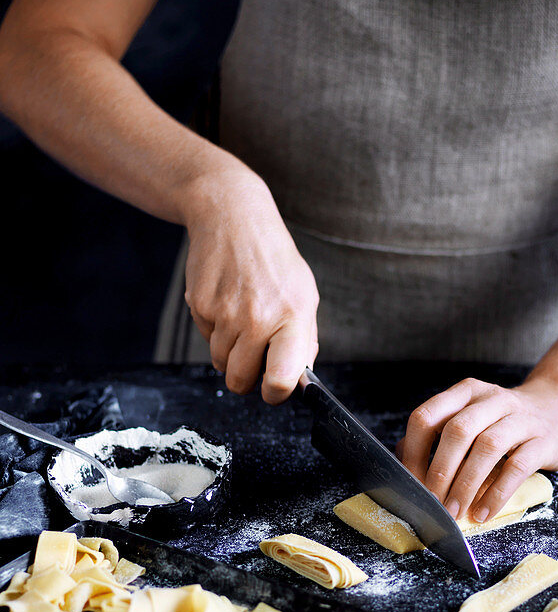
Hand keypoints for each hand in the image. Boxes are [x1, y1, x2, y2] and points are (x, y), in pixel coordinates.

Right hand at [182, 168, 318, 403]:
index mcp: (293, 317)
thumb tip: (297, 379)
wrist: (234, 218)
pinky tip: (225, 301)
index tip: (274, 389)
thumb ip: (303, 339)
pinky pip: (206, 338)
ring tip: (242, 318)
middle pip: (241, 380)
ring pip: (221, 363)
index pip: (281, 379)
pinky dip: (214, 329)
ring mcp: (226, 312)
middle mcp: (258, 317)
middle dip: (246, 376)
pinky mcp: (200, 305)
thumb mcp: (303, 294)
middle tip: (254, 354)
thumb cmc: (273, 259)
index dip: (275, 394)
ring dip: (230, 351)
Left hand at [399, 376, 557, 522]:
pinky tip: (484, 511)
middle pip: (457, 430)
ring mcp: (521, 418)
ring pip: (487, 446)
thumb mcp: (471, 419)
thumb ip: (438, 436)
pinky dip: (498, 492)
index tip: (411, 482)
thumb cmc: (505, 423)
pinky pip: (518, 465)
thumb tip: (402, 462)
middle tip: (434, 503)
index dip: (414, 452)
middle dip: (440, 471)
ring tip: (456, 511)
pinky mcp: (544, 440)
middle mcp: (492, 400)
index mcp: (466, 393)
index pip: (427, 416)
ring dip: (467, 484)